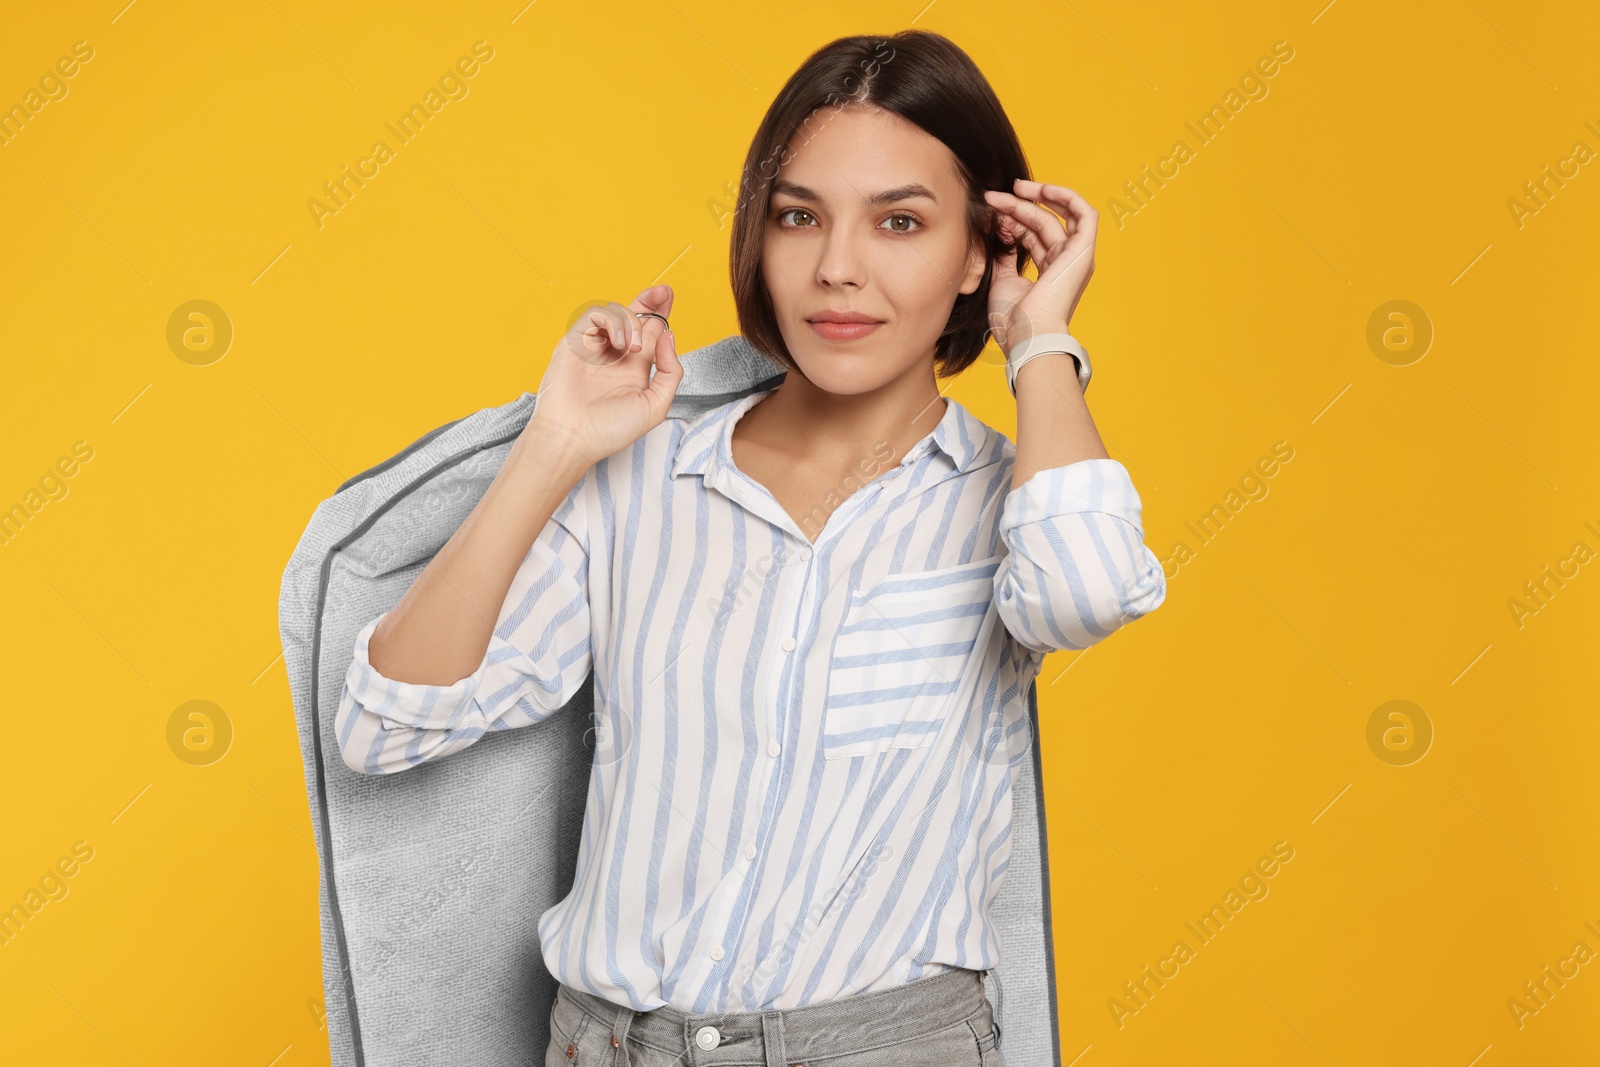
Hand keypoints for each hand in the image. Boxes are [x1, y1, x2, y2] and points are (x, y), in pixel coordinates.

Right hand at [526, 284, 683, 464]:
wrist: (572, 437)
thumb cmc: (611, 430)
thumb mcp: (655, 406)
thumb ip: (670, 372)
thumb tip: (670, 336)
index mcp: (635, 370)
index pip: (652, 334)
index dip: (661, 314)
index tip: (668, 297)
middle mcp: (616, 356)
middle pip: (636, 317)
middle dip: (651, 301)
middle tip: (663, 292)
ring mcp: (595, 348)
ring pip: (617, 315)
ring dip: (632, 323)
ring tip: (634, 347)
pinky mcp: (575, 343)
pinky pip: (594, 318)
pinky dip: (610, 322)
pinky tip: (618, 342)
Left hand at [982, 180, 1097, 356]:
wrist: (1027, 335)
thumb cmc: (1014, 320)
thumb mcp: (1002, 280)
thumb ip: (1004, 255)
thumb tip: (999, 229)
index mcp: (1048, 274)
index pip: (1031, 237)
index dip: (1011, 221)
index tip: (990, 213)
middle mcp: (1064, 264)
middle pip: (1041, 225)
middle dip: (1017, 207)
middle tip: (994, 196)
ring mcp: (1075, 258)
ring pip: (1055, 217)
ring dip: (1033, 200)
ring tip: (1012, 189)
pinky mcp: (1083, 252)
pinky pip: (1085, 214)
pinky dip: (1067, 197)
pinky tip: (1042, 188)